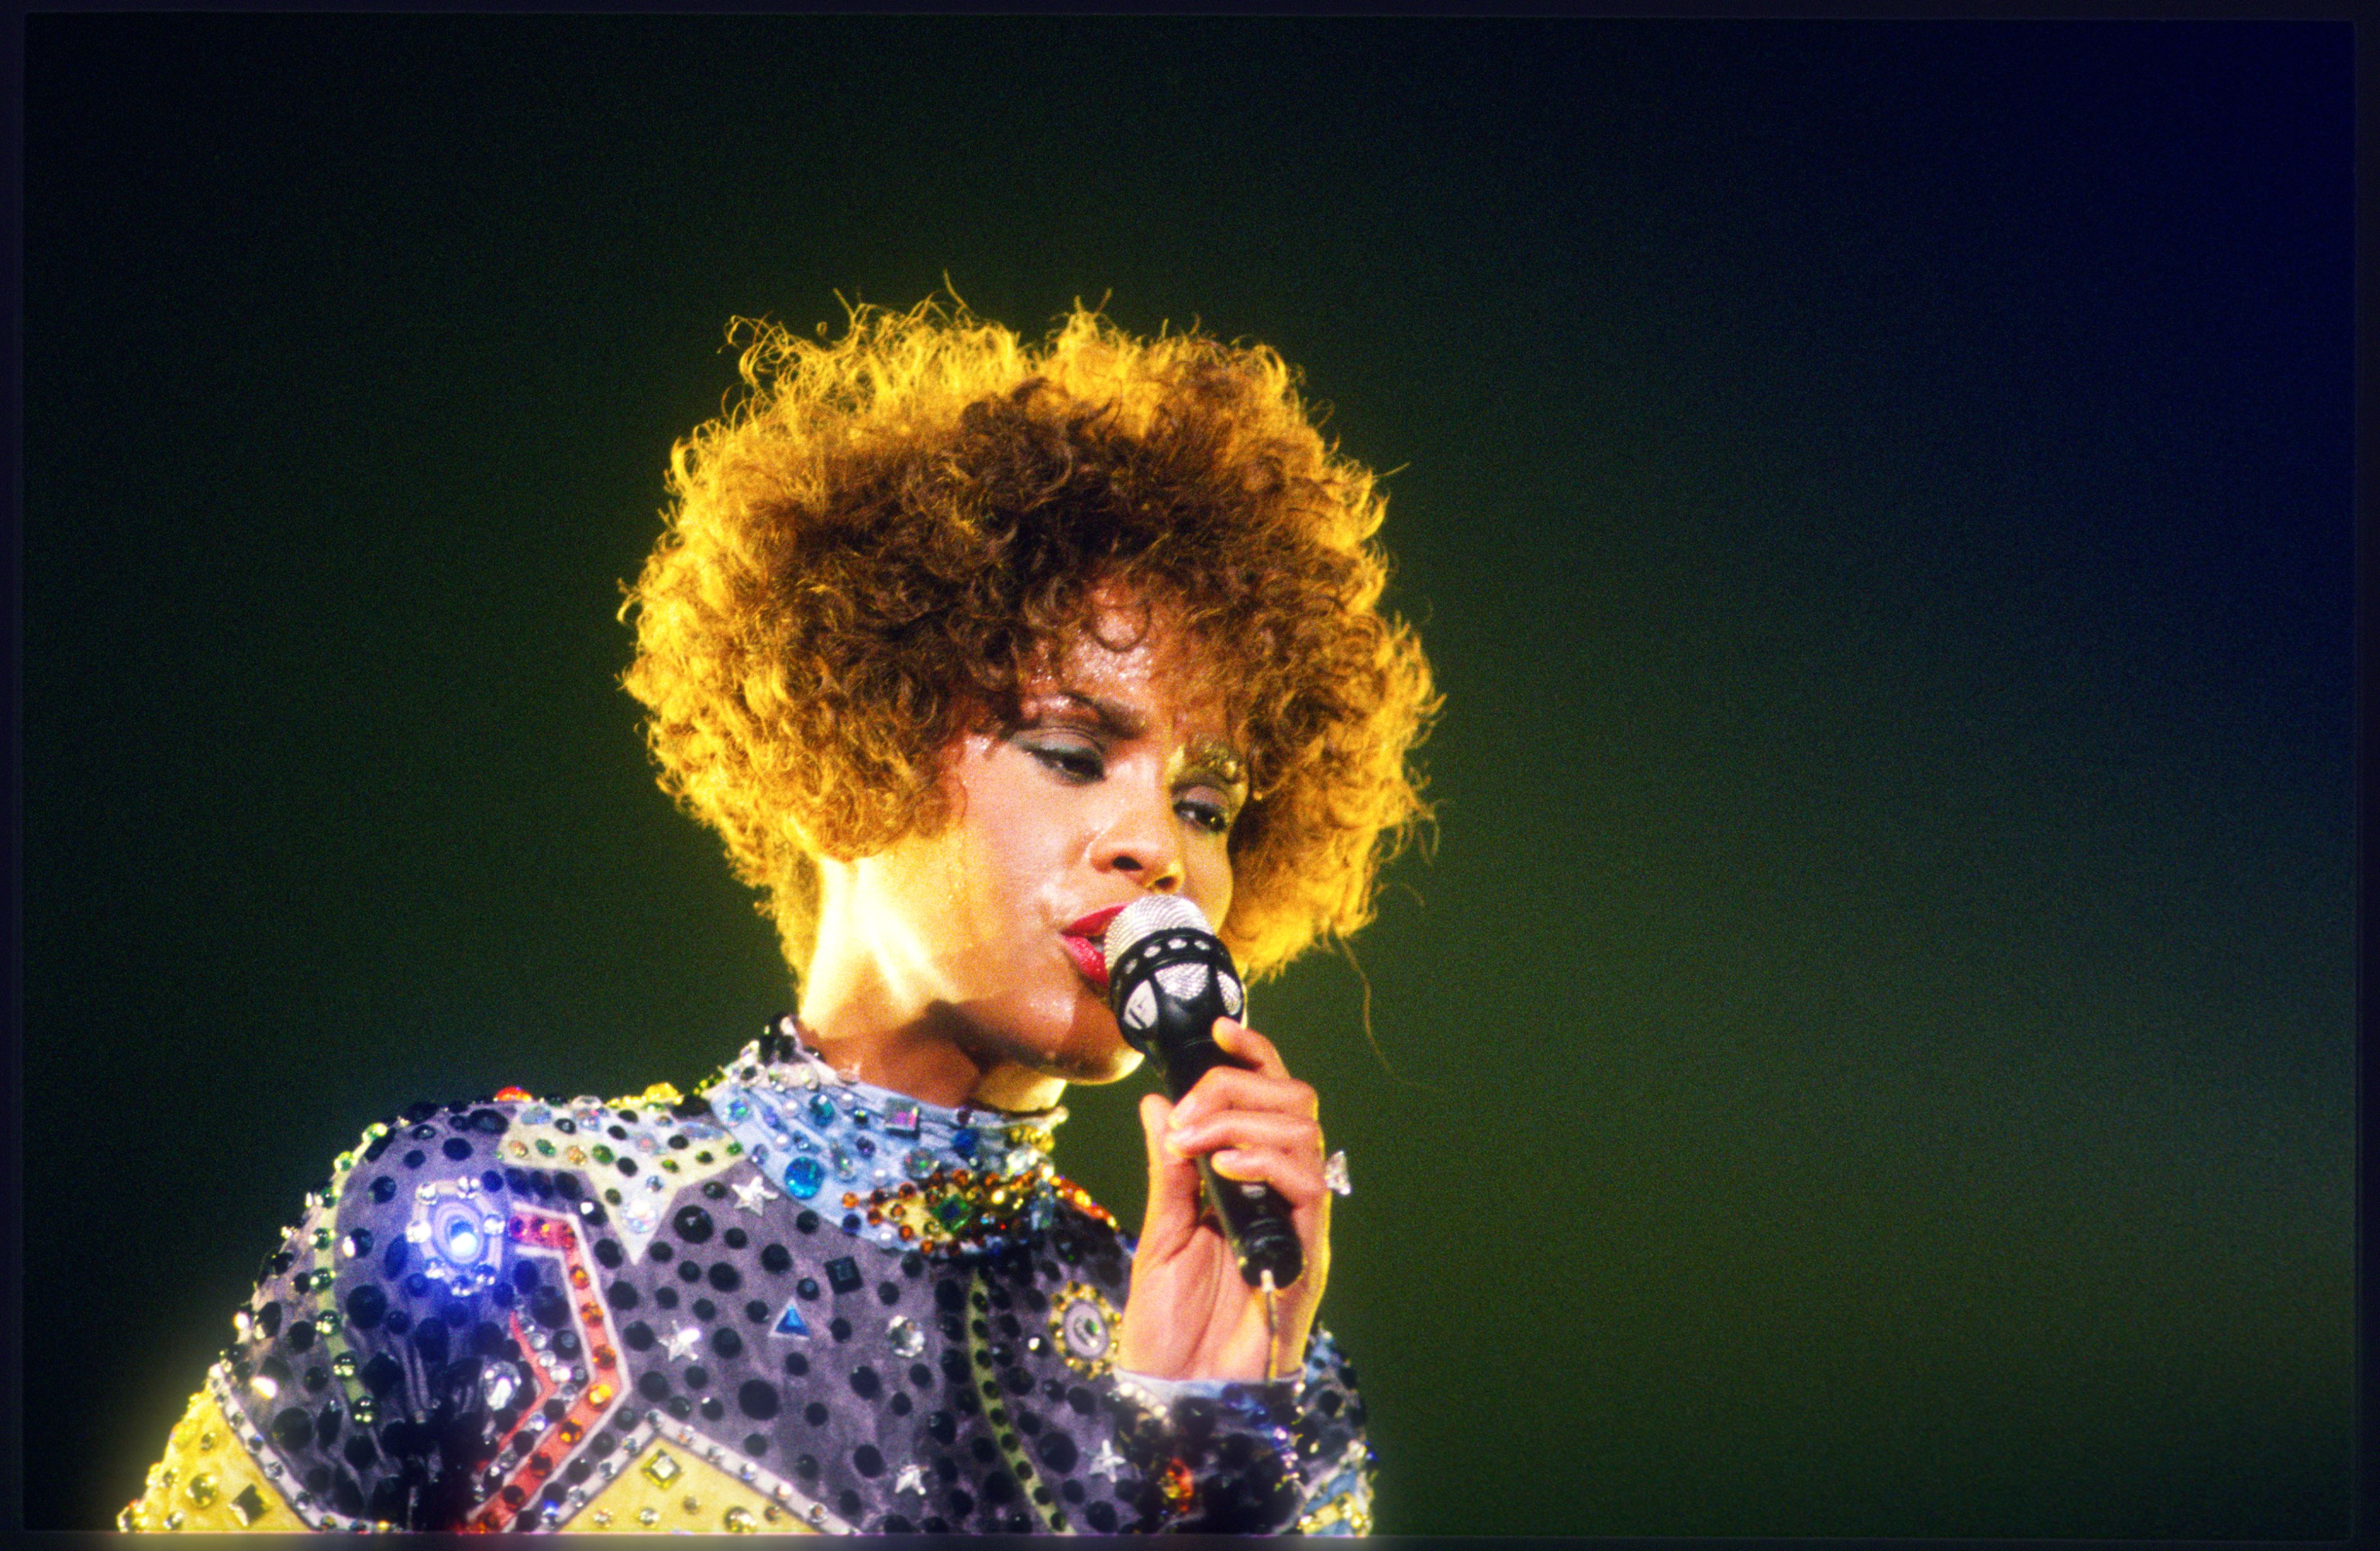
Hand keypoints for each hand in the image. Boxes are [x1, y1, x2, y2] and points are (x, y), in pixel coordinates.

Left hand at [1114, 1017, 1331, 1382]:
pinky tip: (1226, 1167)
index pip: (1268, 1102)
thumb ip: (1167, 1168)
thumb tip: (1156, 1102)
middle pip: (1293, 1104)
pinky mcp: (1306, 1257)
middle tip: (1188, 1111)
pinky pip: (1307, 1188)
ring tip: (1197, 1141)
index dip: (1254, 1058)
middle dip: (1238, 1087)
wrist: (1179, 1395)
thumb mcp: (1158, 1232)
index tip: (1222, 1030)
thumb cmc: (1170, 1326)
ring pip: (1304, 1135)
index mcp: (1246, 1185)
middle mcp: (1279, 1197)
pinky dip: (1267, 1163)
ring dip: (1243, 1122)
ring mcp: (1296, 1225)